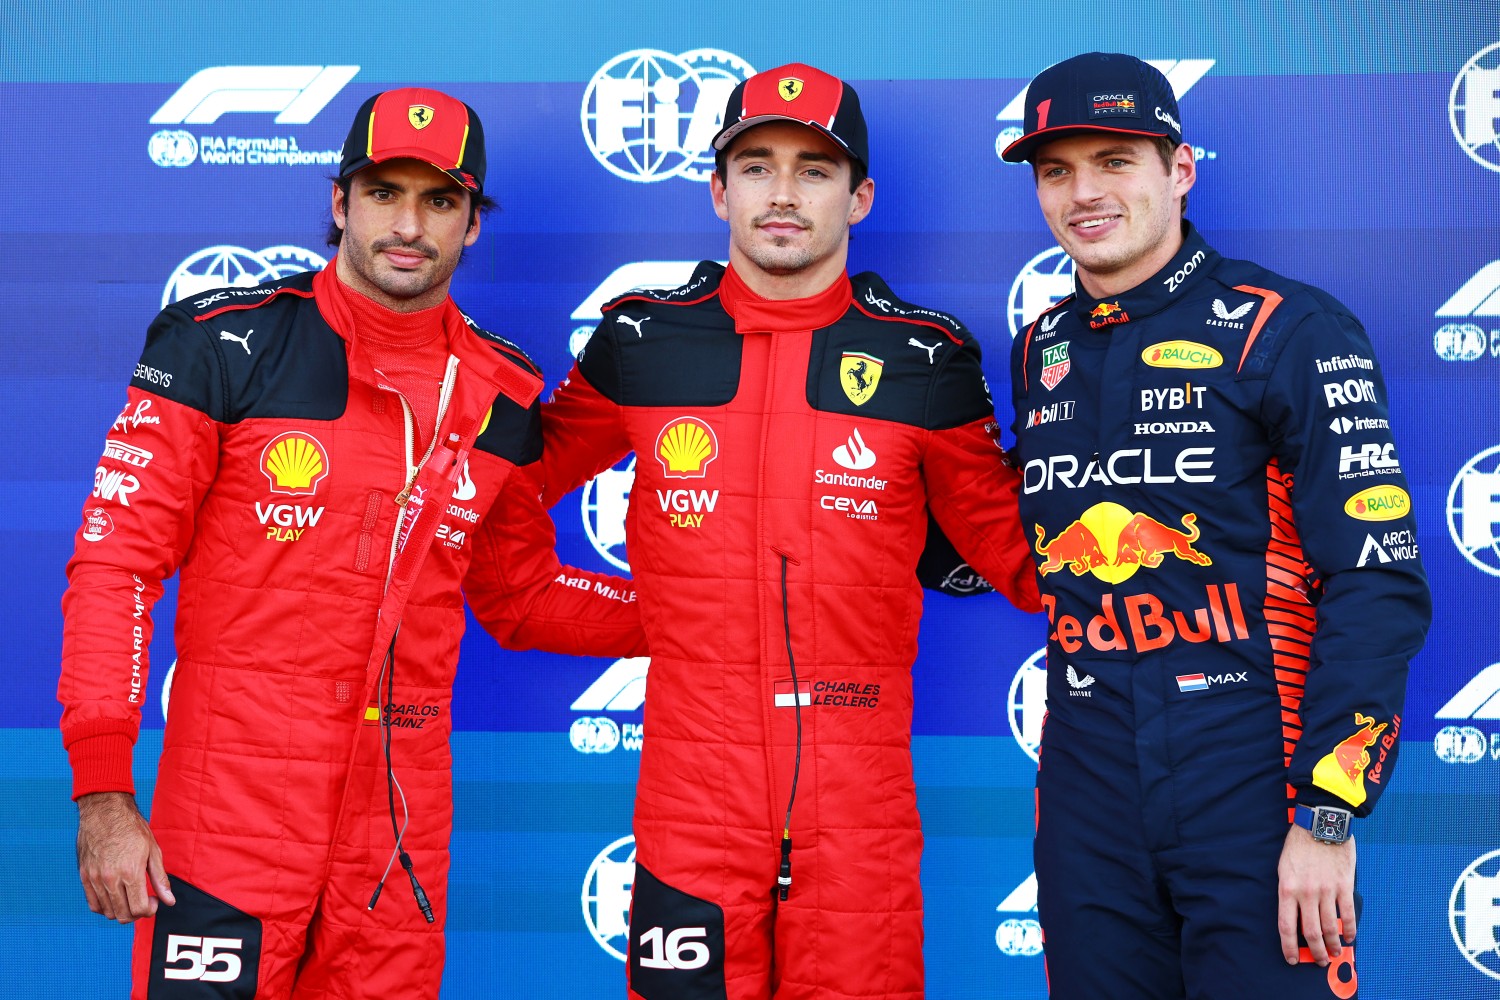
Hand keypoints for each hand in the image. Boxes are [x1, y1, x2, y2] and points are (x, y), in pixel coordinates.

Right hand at [76, 791, 174, 922]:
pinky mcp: (84, 877)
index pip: (139, 909)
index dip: (150, 910)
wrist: (105, 812)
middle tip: (145, 900)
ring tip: (131, 897)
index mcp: (130, 872)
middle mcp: (110, 879)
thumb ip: (160, 879)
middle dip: (138, 913)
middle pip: (123, 915)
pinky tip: (116, 897)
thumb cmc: (133, 829)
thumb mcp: (153, 851)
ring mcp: (94, 879)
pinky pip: (93, 904)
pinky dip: (105, 907)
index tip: (155, 900)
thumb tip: (169, 901)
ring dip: (122, 911)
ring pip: (108, 912)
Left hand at [1277, 822, 1355, 965]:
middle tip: (1320, 961)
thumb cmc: (1299, 844)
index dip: (1289, 946)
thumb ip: (1289, 892)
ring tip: (1335, 953)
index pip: (1286, 926)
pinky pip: (1347, 914)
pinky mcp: (1344, 886)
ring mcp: (1326, 890)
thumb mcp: (1284, 868)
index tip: (1292, 958)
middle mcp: (1306, 893)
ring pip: (1330, 927)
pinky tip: (1350, 937)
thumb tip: (1295, 916)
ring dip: (1334, 945)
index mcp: (1287, 889)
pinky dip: (1350, 929)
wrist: (1321, 823)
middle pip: (1311, 932)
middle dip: (1316, 951)